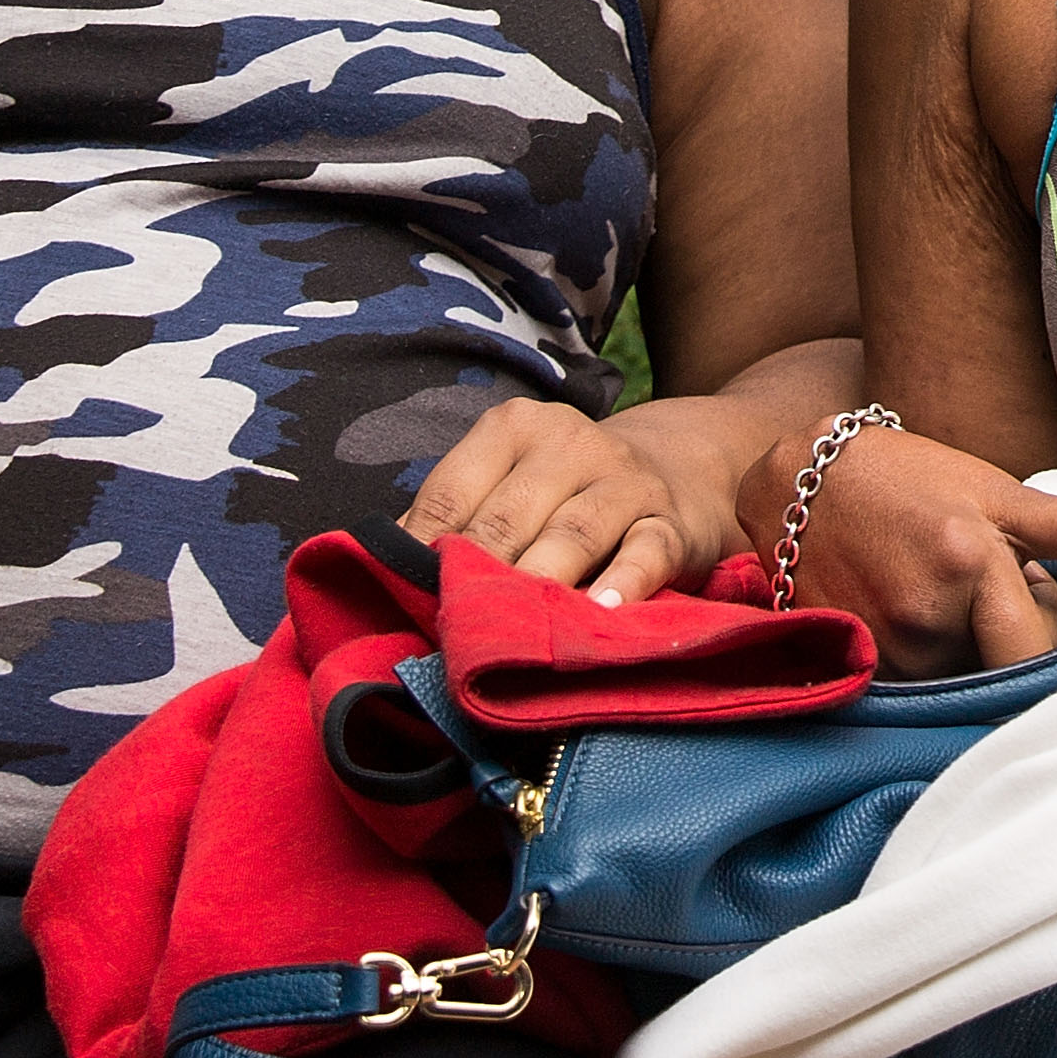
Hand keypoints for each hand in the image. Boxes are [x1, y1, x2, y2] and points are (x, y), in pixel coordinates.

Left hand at [406, 395, 757, 603]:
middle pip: (507, 518)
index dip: (422, 551)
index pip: (452, 492)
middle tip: (449, 631)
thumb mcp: (508, 481)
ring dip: (539, 582)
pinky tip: (601, 611)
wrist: (684, 468)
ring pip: (573, 534)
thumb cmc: (564, 492)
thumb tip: (372, 568)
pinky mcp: (674, 522)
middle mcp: (572, 442)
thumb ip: (451, 518)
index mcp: (515, 426)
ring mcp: (627, 481)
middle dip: (476, 577)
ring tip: (513, 629)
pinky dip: (624, 583)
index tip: (403, 601)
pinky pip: (646, 553)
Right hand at [730, 417, 1056, 667]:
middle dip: (1004, 646)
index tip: (1044, 627)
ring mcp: (875, 646)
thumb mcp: (1012, 496)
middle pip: (999, 676)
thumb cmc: (920, 482)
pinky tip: (896, 615)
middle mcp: (921, 614)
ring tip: (930, 595)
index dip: (1050, 646)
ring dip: (959, 655)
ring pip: (953, 686)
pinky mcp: (841, 667)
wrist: (799, 478)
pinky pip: (907, 693)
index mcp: (974, 562)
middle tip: (978, 593)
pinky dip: (916, 666)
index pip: (1043, 656)